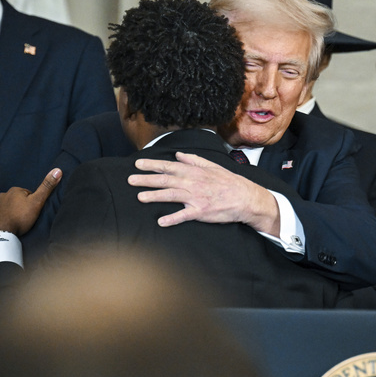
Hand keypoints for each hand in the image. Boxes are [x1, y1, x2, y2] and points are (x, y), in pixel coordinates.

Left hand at [0, 168, 61, 235]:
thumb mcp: (37, 202)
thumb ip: (46, 187)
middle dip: (17, 207)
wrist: (0, 233)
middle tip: (22, 218)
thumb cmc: (20, 218)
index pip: (25, 194)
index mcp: (15, 191)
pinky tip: (1, 225)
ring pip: (2, 207)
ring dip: (7, 213)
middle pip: (13, 200)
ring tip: (12, 223)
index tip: (31, 212)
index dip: (30, 203)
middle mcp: (2, 195)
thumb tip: (57, 170)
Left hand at [128, 152, 280, 234]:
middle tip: (130, 180)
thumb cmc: (229, 182)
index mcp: (194, 172)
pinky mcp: (201, 211)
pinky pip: (184, 215)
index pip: (169, 167)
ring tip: (140, 197)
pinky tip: (161, 221)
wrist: (245, 197)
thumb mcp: (212, 166)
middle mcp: (192, 183)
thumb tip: (179, 155)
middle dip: (146, 179)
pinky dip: (172, 218)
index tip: (138, 164)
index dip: (152, 165)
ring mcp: (196, 197)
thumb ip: (194, 160)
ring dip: (154, 196)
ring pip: (171, 195)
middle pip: (165, 180)